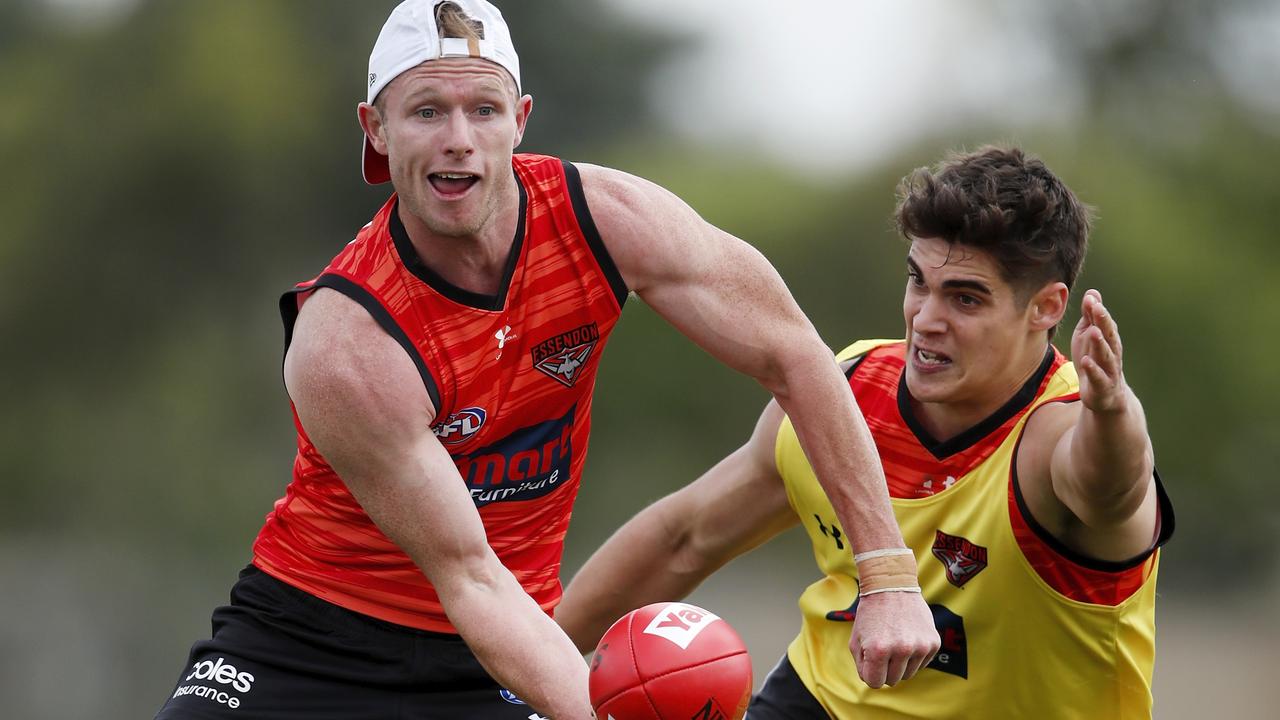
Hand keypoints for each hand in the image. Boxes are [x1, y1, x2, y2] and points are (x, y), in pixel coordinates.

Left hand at [850, 591, 939, 687]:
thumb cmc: (870, 615)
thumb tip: (874, 682)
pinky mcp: (934, 643)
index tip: (870, 660)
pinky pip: (921, 665)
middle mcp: (901, 649)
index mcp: (878, 650)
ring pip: (908, 675)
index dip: (870, 673)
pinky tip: (907, 637)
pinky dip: (913, 657)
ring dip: (900, 664)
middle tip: (882, 647)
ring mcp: (920, 646)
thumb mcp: (856, 640)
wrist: (892, 587)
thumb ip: (862, 666)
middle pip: (892, 680)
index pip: (874, 682)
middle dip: (884, 669)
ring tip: (895, 641)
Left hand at [1070, 289, 1129, 413]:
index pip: (1104, 323)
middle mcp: (1112, 352)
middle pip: (1109, 335)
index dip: (1098, 310)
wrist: (1105, 395)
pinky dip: (1092, 369)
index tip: (1090, 298)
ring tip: (1093, 331)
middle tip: (1096, 307)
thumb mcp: (1088, 336)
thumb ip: (1090, 317)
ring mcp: (1109, 370)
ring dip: (1100, 343)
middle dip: (1104, 321)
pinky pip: (1098, 377)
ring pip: (1106, 355)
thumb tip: (1092, 293)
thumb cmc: (1095, 360)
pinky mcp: (1102, 386)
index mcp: (1108, 339)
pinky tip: (1085, 361)